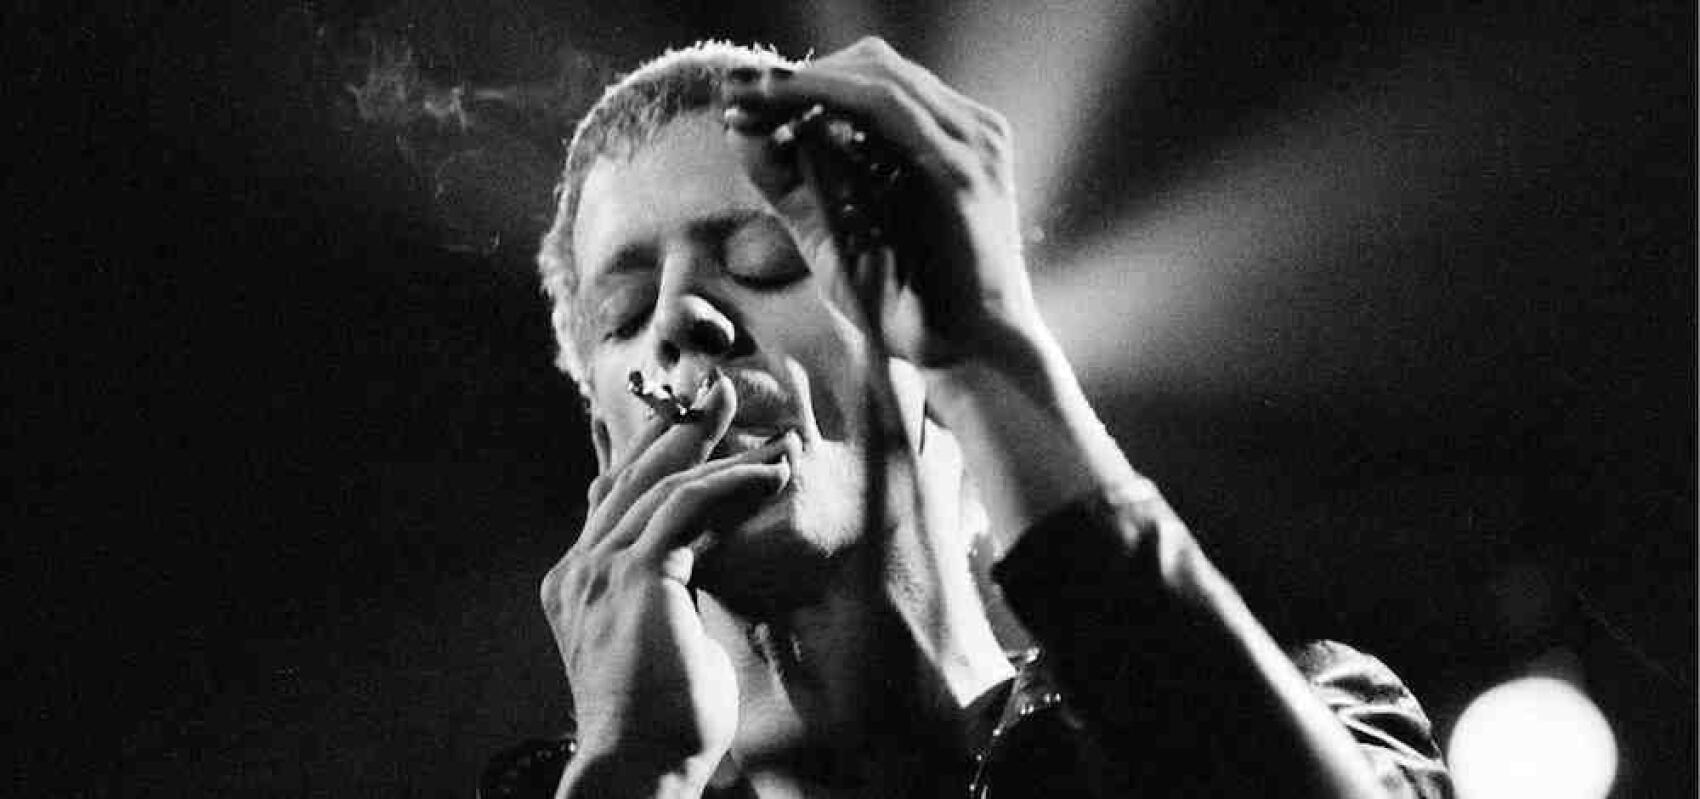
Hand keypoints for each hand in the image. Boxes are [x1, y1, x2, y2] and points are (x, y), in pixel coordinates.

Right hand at [539, 377, 794, 786]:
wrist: (639, 767)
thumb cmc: (663, 723)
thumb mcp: (662, 643)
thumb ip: (667, 596)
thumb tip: (692, 569)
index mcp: (579, 584)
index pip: (609, 500)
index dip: (641, 452)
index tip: (674, 415)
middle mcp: (580, 569)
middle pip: (630, 477)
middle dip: (678, 430)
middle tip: (718, 391)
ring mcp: (601, 570)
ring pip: (662, 486)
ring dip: (718, 451)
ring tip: (763, 430)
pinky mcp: (636, 576)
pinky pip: (688, 508)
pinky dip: (732, 483)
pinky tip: (771, 474)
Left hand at [722, 37, 1045, 372]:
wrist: (968, 356)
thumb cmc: (906, 304)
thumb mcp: (837, 231)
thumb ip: (795, 182)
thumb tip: (742, 131)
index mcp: (949, 139)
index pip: (873, 81)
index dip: (804, 81)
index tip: (740, 96)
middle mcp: (968, 130)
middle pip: (873, 66)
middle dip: (795, 77)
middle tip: (733, 92)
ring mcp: (970, 143)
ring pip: (875, 78)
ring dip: (801, 82)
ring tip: (745, 96)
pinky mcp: (960, 167)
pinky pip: (885, 108)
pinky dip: (826, 98)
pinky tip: (781, 108)